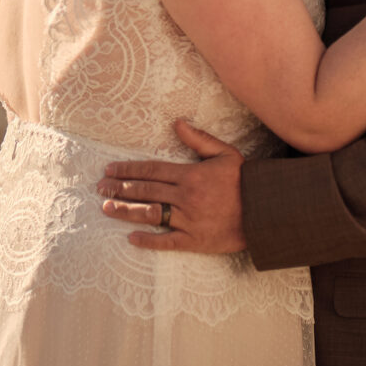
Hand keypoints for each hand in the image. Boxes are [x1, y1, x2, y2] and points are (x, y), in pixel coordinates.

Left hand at [99, 122, 245, 254]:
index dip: (128, 170)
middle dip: (120, 189)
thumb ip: (199, 139)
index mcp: (190, 175)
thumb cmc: (245, 181)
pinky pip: (167, 242)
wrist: (265, 211)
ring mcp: (189, 220)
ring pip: (150, 214)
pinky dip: (148, 241)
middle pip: (145, 191)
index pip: (151, 171)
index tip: (110, 170)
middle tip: (100, 188)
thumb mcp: (225, 153)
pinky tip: (131, 238)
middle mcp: (185, 197)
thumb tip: (176, 123)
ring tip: (106, 208)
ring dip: (125, 211)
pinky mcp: (195, 241)